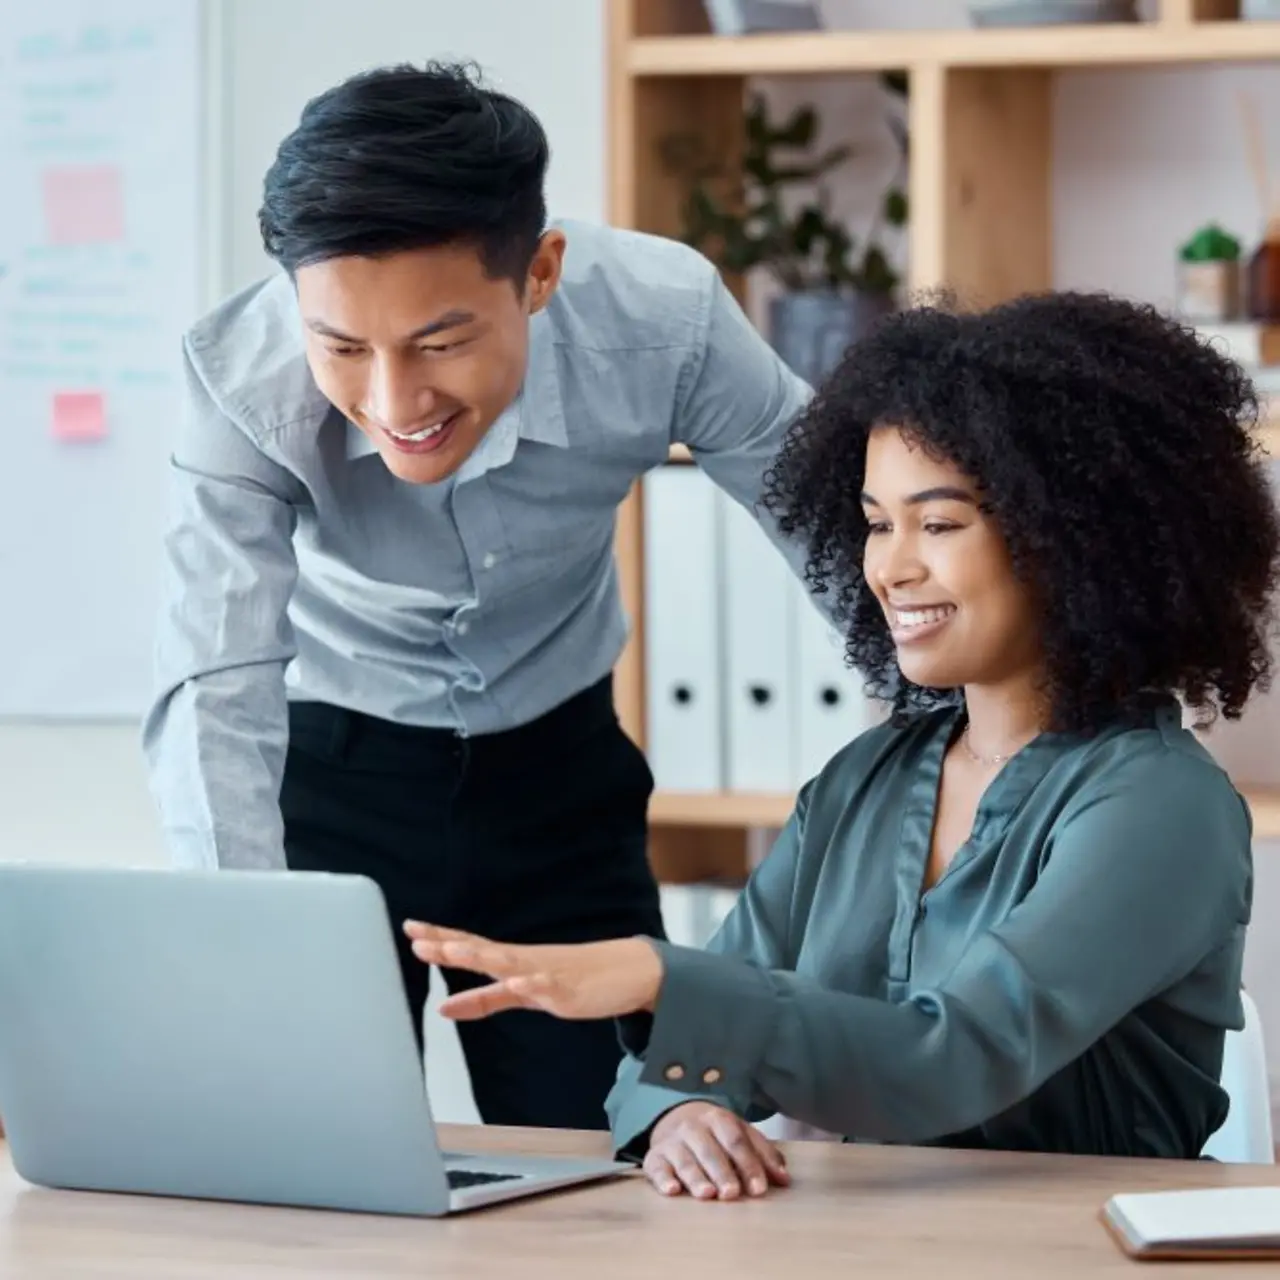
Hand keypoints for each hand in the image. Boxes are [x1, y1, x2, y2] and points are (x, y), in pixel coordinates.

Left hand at [402, 921, 663, 1020]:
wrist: (627, 972)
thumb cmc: (573, 980)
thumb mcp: (522, 994)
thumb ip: (484, 1000)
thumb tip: (443, 1008)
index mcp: (512, 961)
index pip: (470, 946)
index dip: (440, 939)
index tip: (411, 929)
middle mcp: (524, 961)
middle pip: (481, 950)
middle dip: (450, 946)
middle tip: (418, 938)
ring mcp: (545, 972)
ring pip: (508, 963)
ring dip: (480, 957)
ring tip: (453, 952)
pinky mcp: (567, 989)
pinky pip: (547, 986)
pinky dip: (531, 983)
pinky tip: (517, 982)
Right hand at [644, 1102, 789, 1200]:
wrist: (676, 1118)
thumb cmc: (717, 1135)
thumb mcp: (741, 1135)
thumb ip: (763, 1154)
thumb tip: (784, 1179)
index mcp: (719, 1119)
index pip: (736, 1141)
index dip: (749, 1164)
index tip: (759, 1189)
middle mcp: (694, 1127)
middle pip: (710, 1150)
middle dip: (722, 1172)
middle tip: (732, 1194)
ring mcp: (672, 1142)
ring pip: (684, 1159)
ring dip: (695, 1177)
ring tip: (707, 1195)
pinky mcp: (654, 1157)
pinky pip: (656, 1167)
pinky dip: (662, 1179)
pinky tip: (672, 1191)